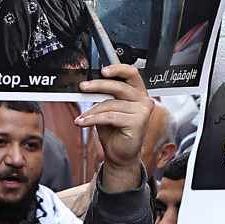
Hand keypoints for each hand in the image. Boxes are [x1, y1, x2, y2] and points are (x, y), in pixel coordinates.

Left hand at [77, 64, 151, 191]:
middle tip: (83, 87)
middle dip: (98, 85)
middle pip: (119, 86)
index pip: (131, 73)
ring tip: (81, 117)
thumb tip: (89, 84)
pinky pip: (110, 116)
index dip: (117, 69)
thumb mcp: (106, 108)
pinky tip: (84, 122)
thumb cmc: (114, 131)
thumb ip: (103, 96)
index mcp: (137, 93)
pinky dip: (94, 119)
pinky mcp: (138, 123)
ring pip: (111, 104)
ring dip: (92, 111)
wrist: (119, 154)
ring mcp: (143, 111)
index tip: (102, 70)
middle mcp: (143, 100)